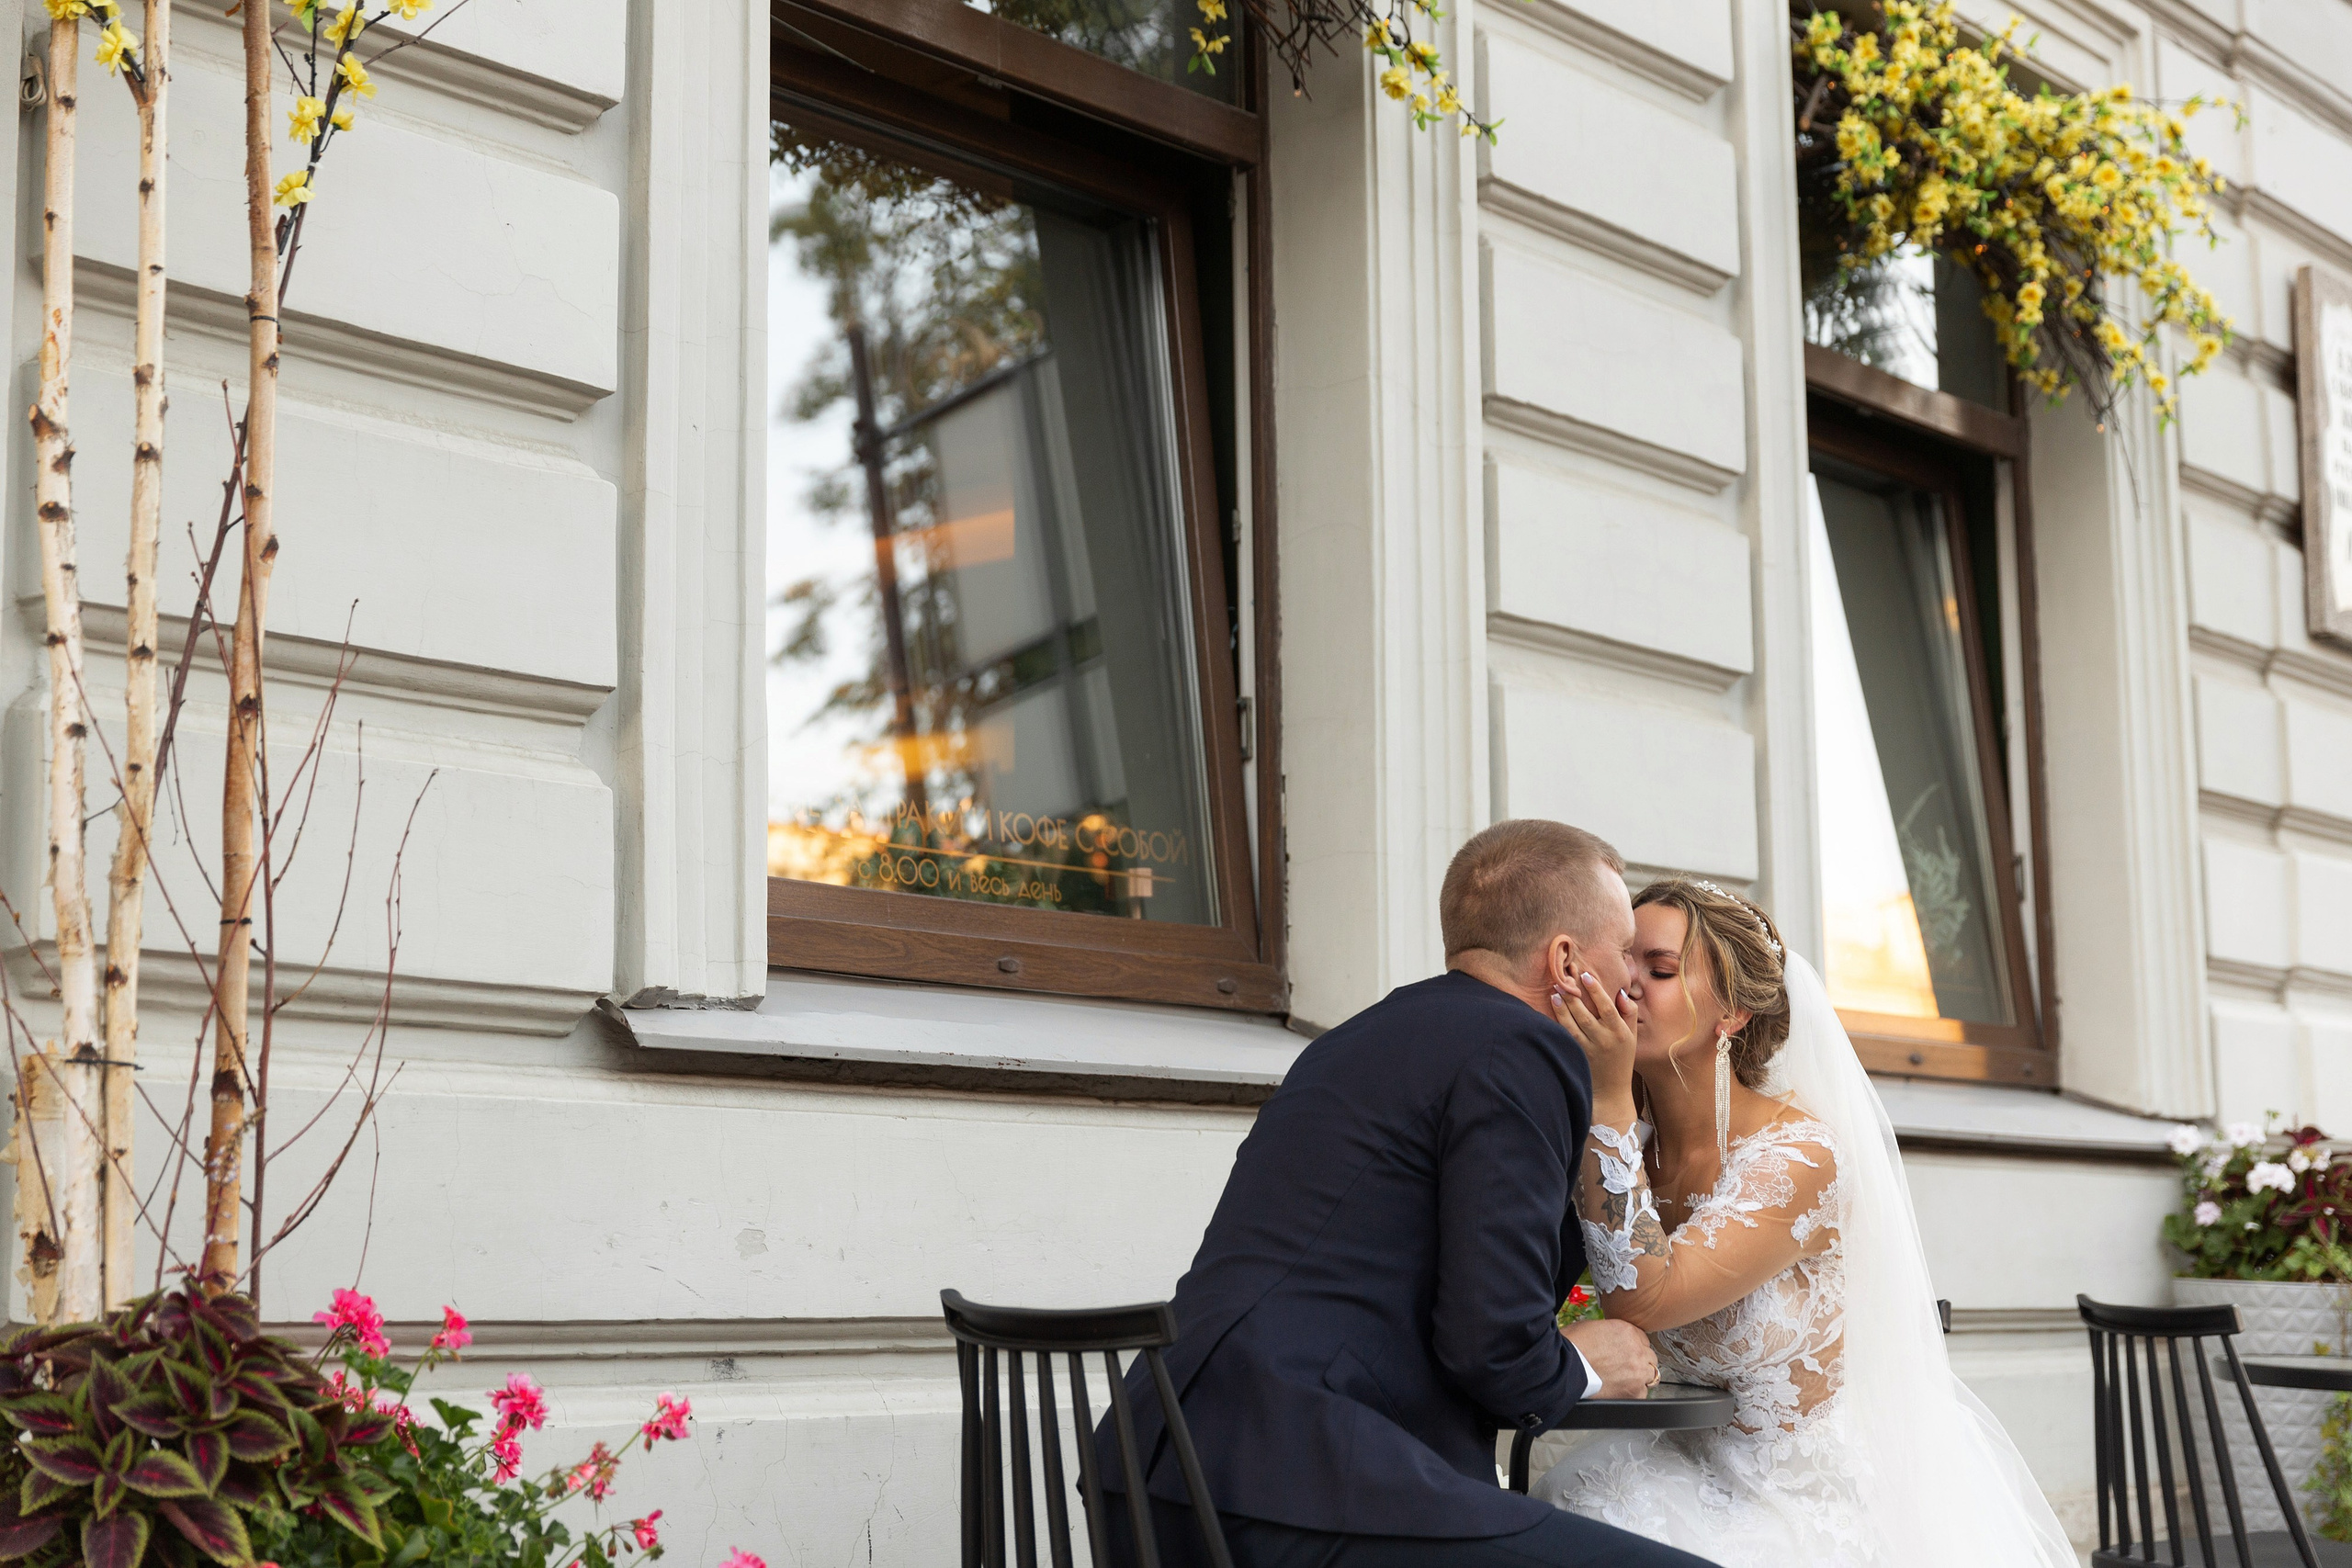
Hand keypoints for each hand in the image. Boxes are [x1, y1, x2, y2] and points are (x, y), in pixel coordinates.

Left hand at [1552, 970, 1639, 1123]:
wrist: (1611, 1091)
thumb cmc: (1621, 1058)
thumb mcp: (1632, 1036)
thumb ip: (1629, 1013)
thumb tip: (1620, 992)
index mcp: (1619, 1033)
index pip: (1607, 1008)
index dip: (1596, 991)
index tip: (1586, 975)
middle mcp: (1604, 1041)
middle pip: (1585, 1015)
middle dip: (1573, 995)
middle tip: (1563, 977)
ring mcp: (1589, 1050)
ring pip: (1573, 1025)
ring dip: (1563, 1007)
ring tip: (1555, 991)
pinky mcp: (1577, 1057)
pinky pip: (1566, 1037)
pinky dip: (1559, 1022)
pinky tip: (1554, 1009)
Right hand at [1561, 1317, 1656, 1399]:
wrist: (1564, 1368)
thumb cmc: (1571, 1346)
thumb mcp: (1592, 1327)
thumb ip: (1611, 1332)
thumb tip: (1612, 1339)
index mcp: (1627, 1331)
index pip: (1643, 1339)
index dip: (1633, 1347)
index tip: (1627, 1353)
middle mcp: (1637, 1350)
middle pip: (1649, 1357)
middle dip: (1639, 1361)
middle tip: (1625, 1366)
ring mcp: (1638, 1372)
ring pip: (1650, 1374)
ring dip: (1640, 1376)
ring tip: (1625, 1379)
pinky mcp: (1634, 1392)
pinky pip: (1642, 1392)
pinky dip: (1633, 1392)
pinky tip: (1620, 1389)